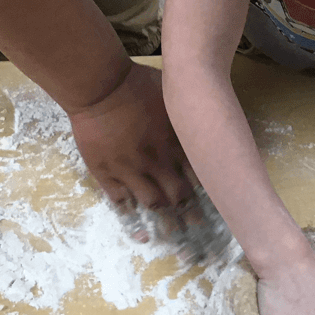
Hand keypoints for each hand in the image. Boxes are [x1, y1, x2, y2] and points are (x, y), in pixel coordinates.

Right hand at [68, 62, 194, 238]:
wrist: (98, 86)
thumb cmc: (136, 83)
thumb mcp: (171, 95)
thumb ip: (185, 113)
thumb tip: (203, 116)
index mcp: (175, 143)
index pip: (199, 175)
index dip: (208, 190)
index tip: (215, 201)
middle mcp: (156, 161)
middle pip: (179, 195)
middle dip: (190, 212)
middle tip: (197, 225)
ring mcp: (130, 169)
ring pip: (153, 202)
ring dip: (163, 216)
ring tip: (172, 231)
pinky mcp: (106, 172)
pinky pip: (120, 200)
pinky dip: (130, 211)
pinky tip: (138, 222)